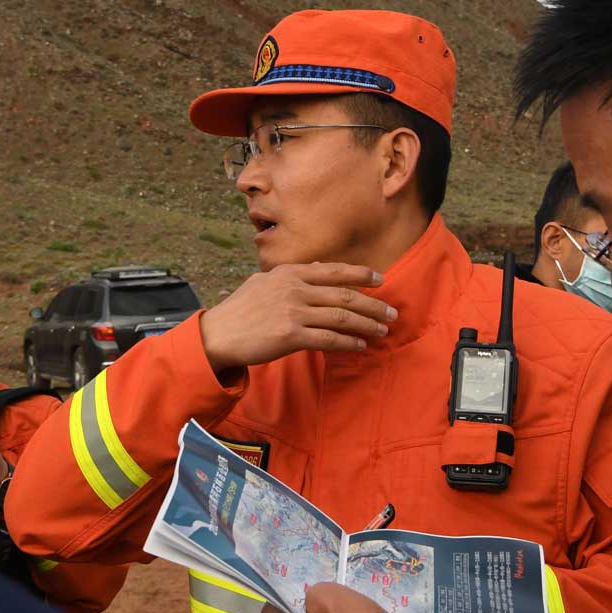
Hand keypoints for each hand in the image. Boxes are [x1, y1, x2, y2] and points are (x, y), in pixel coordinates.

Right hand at [199, 263, 394, 372]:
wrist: (219, 334)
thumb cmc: (241, 309)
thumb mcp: (264, 282)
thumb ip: (292, 275)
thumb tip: (316, 267)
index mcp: (290, 273)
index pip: (334, 270)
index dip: (361, 274)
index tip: (381, 279)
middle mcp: (295, 289)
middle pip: (344, 294)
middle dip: (373, 304)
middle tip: (392, 312)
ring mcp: (294, 311)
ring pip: (341, 317)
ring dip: (367, 324)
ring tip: (383, 330)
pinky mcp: (291, 335)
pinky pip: (328, 338)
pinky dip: (348, 342)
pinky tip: (360, 344)